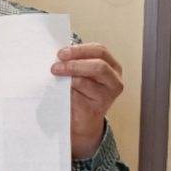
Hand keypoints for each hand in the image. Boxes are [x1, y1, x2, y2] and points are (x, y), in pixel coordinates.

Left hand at [51, 43, 123, 158]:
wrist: (79, 121)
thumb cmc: (77, 94)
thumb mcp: (77, 74)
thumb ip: (73, 63)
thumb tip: (58, 55)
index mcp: (110, 64)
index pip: (99, 50)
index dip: (79, 49)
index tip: (61, 53)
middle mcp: (114, 77)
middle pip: (99, 63)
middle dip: (75, 60)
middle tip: (56, 65)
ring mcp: (110, 92)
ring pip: (93, 76)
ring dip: (72, 72)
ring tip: (56, 74)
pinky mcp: (102, 104)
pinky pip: (86, 90)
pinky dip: (72, 87)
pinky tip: (62, 88)